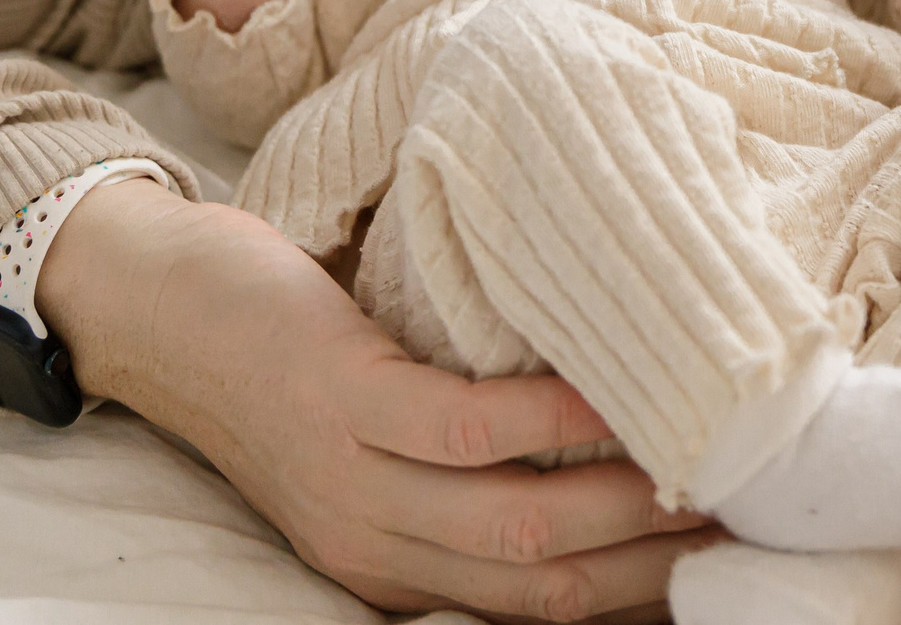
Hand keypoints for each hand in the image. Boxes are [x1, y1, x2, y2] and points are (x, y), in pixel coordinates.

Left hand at [40, 181, 714, 621]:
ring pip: (518, 529)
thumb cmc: (281, 361)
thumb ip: (464, 474)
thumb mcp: (369, 452)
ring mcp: (354, 481)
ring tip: (705, 460)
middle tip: (748, 509)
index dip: (640, 594)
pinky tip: (615, 391)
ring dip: (623, 505)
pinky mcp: (342, 402)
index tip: (727, 550)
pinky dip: (555, 420)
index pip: (536, 616)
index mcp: (390, 569)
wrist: (152, 307)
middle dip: (655, 562)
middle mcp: (375, 548)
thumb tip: (603, 446)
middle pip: (545, 592)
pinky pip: (468, 430)